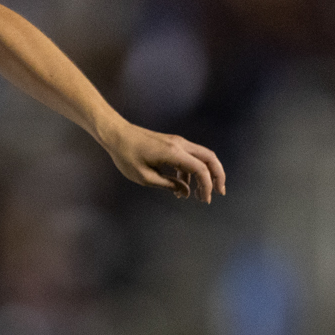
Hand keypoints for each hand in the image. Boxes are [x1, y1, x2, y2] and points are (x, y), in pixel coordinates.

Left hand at [98, 122, 226, 202]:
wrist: (116, 134)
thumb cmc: (126, 156)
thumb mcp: (145, 177)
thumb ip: (168, 184)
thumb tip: (185, 192)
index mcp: (174, 152)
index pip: (201, 169)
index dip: (207, 186)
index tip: (205, 200)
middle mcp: (180, 144)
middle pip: (210, 158)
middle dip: (218, 176)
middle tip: (218, 193)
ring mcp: (177, 142)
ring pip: (202, 156)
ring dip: (205, 174)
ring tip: (199, 195)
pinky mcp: (173, 143)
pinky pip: (190, 156)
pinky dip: (192, 171)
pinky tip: (183, 186)